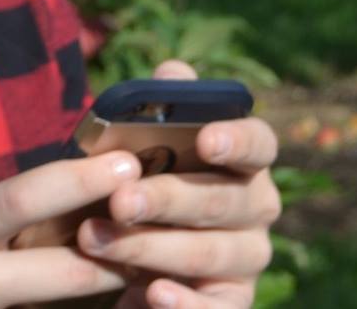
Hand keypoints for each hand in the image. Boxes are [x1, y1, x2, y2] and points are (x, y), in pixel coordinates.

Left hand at [81, 62, 282, 308]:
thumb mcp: (140, 143)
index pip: (259, 143)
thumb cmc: (139, 178)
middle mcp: (256, 208)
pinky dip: (186, 304)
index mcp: (243, 160)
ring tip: (97, 241)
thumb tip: (173, 71)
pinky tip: (152, 294)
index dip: (237, 139)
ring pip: (209, 253)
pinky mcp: (231, 301)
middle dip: (169, 200)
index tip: (206, 139)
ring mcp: (246, 258)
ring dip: (151, 248)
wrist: (126, 244)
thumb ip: (159, 108)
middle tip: (119, 200)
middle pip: (223, 201)